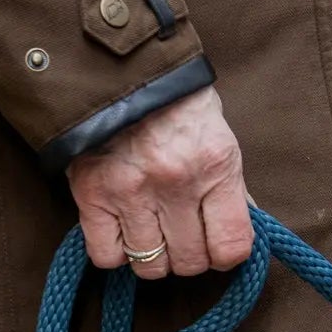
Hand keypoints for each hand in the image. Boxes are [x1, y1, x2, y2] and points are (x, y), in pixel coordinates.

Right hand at [66, 84, 253, 280]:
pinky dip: (115, 252)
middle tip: (181, 234)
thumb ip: (230, 190)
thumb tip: (240, 235)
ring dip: (154, 257)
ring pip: (150, 265)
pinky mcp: (91, 194)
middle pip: (190, 262)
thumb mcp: (219, 139)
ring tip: (152, 231)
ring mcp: (130, 191)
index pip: (231, 247)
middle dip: (189, 256)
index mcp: (216, 167)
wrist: (117, 66)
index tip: (216, 246)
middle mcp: (175, 183)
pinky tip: (122, 231)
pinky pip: (106, 255)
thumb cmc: (178, 104)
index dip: (225, 256)